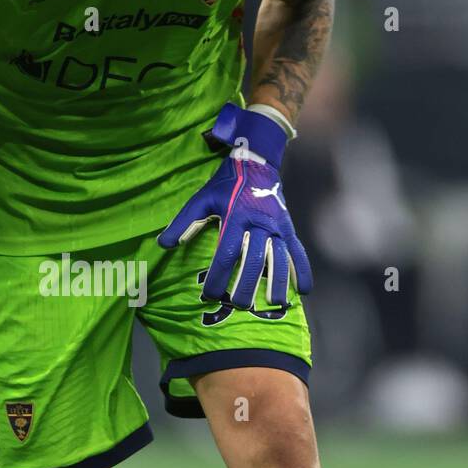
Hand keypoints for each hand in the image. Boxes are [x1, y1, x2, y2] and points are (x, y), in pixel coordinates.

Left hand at [157, 103, 311, 309]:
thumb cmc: (225, 184)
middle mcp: (259, 222)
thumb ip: (184, 222)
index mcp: (236, 216)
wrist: (256, 162)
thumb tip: (164, 244)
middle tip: (238, 305)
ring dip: (278, 282)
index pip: (227, 251)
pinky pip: (298, 251)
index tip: (209, 294)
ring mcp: (277, 225)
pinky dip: (302, 271)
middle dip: (247, 284)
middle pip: (255, 258)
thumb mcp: (202, 198)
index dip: (218, 275)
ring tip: (274, 304)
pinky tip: (303, 291)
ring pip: (280, 257)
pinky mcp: (288, 227)